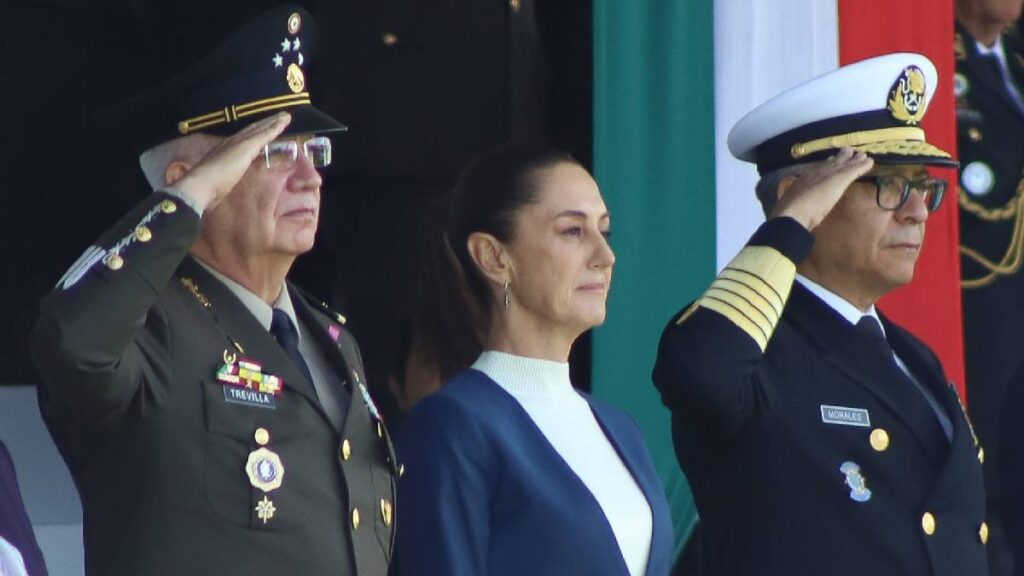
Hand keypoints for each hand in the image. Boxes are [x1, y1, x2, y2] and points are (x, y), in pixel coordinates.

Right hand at [174, 112, 291, 210]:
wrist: (199, 186)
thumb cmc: (204, 189)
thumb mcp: (214, 184)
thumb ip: (218, 183)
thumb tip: (216, 192)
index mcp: (222, 152)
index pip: (240, 141)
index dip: (251, 134)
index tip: (261, 130)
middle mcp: (230, 143)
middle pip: (251, 131)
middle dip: (264, 124)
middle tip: (277, 118)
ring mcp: (238, 143)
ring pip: (259, 129)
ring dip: (273, 122)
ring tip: (285, 116)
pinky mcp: (247, 146)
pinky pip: (265, 134)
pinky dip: (275, 127)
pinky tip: (284, 121)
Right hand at [770, 147, 873, 230]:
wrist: (792, 213)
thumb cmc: (787, 213)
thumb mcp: (788, 205)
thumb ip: (792, 204)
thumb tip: (786, 208)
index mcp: (803, 179)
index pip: (817, 170)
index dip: (825, 166)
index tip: (830, 161)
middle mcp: (815, 173)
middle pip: (830, 163)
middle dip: (839, 158)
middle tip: (847, 151)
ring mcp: (827, 175)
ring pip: (843, 163)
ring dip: (853, 159)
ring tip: (862, 155)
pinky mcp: (839, 179)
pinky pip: (853, 170)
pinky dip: (862, 166)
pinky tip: (870, 162)